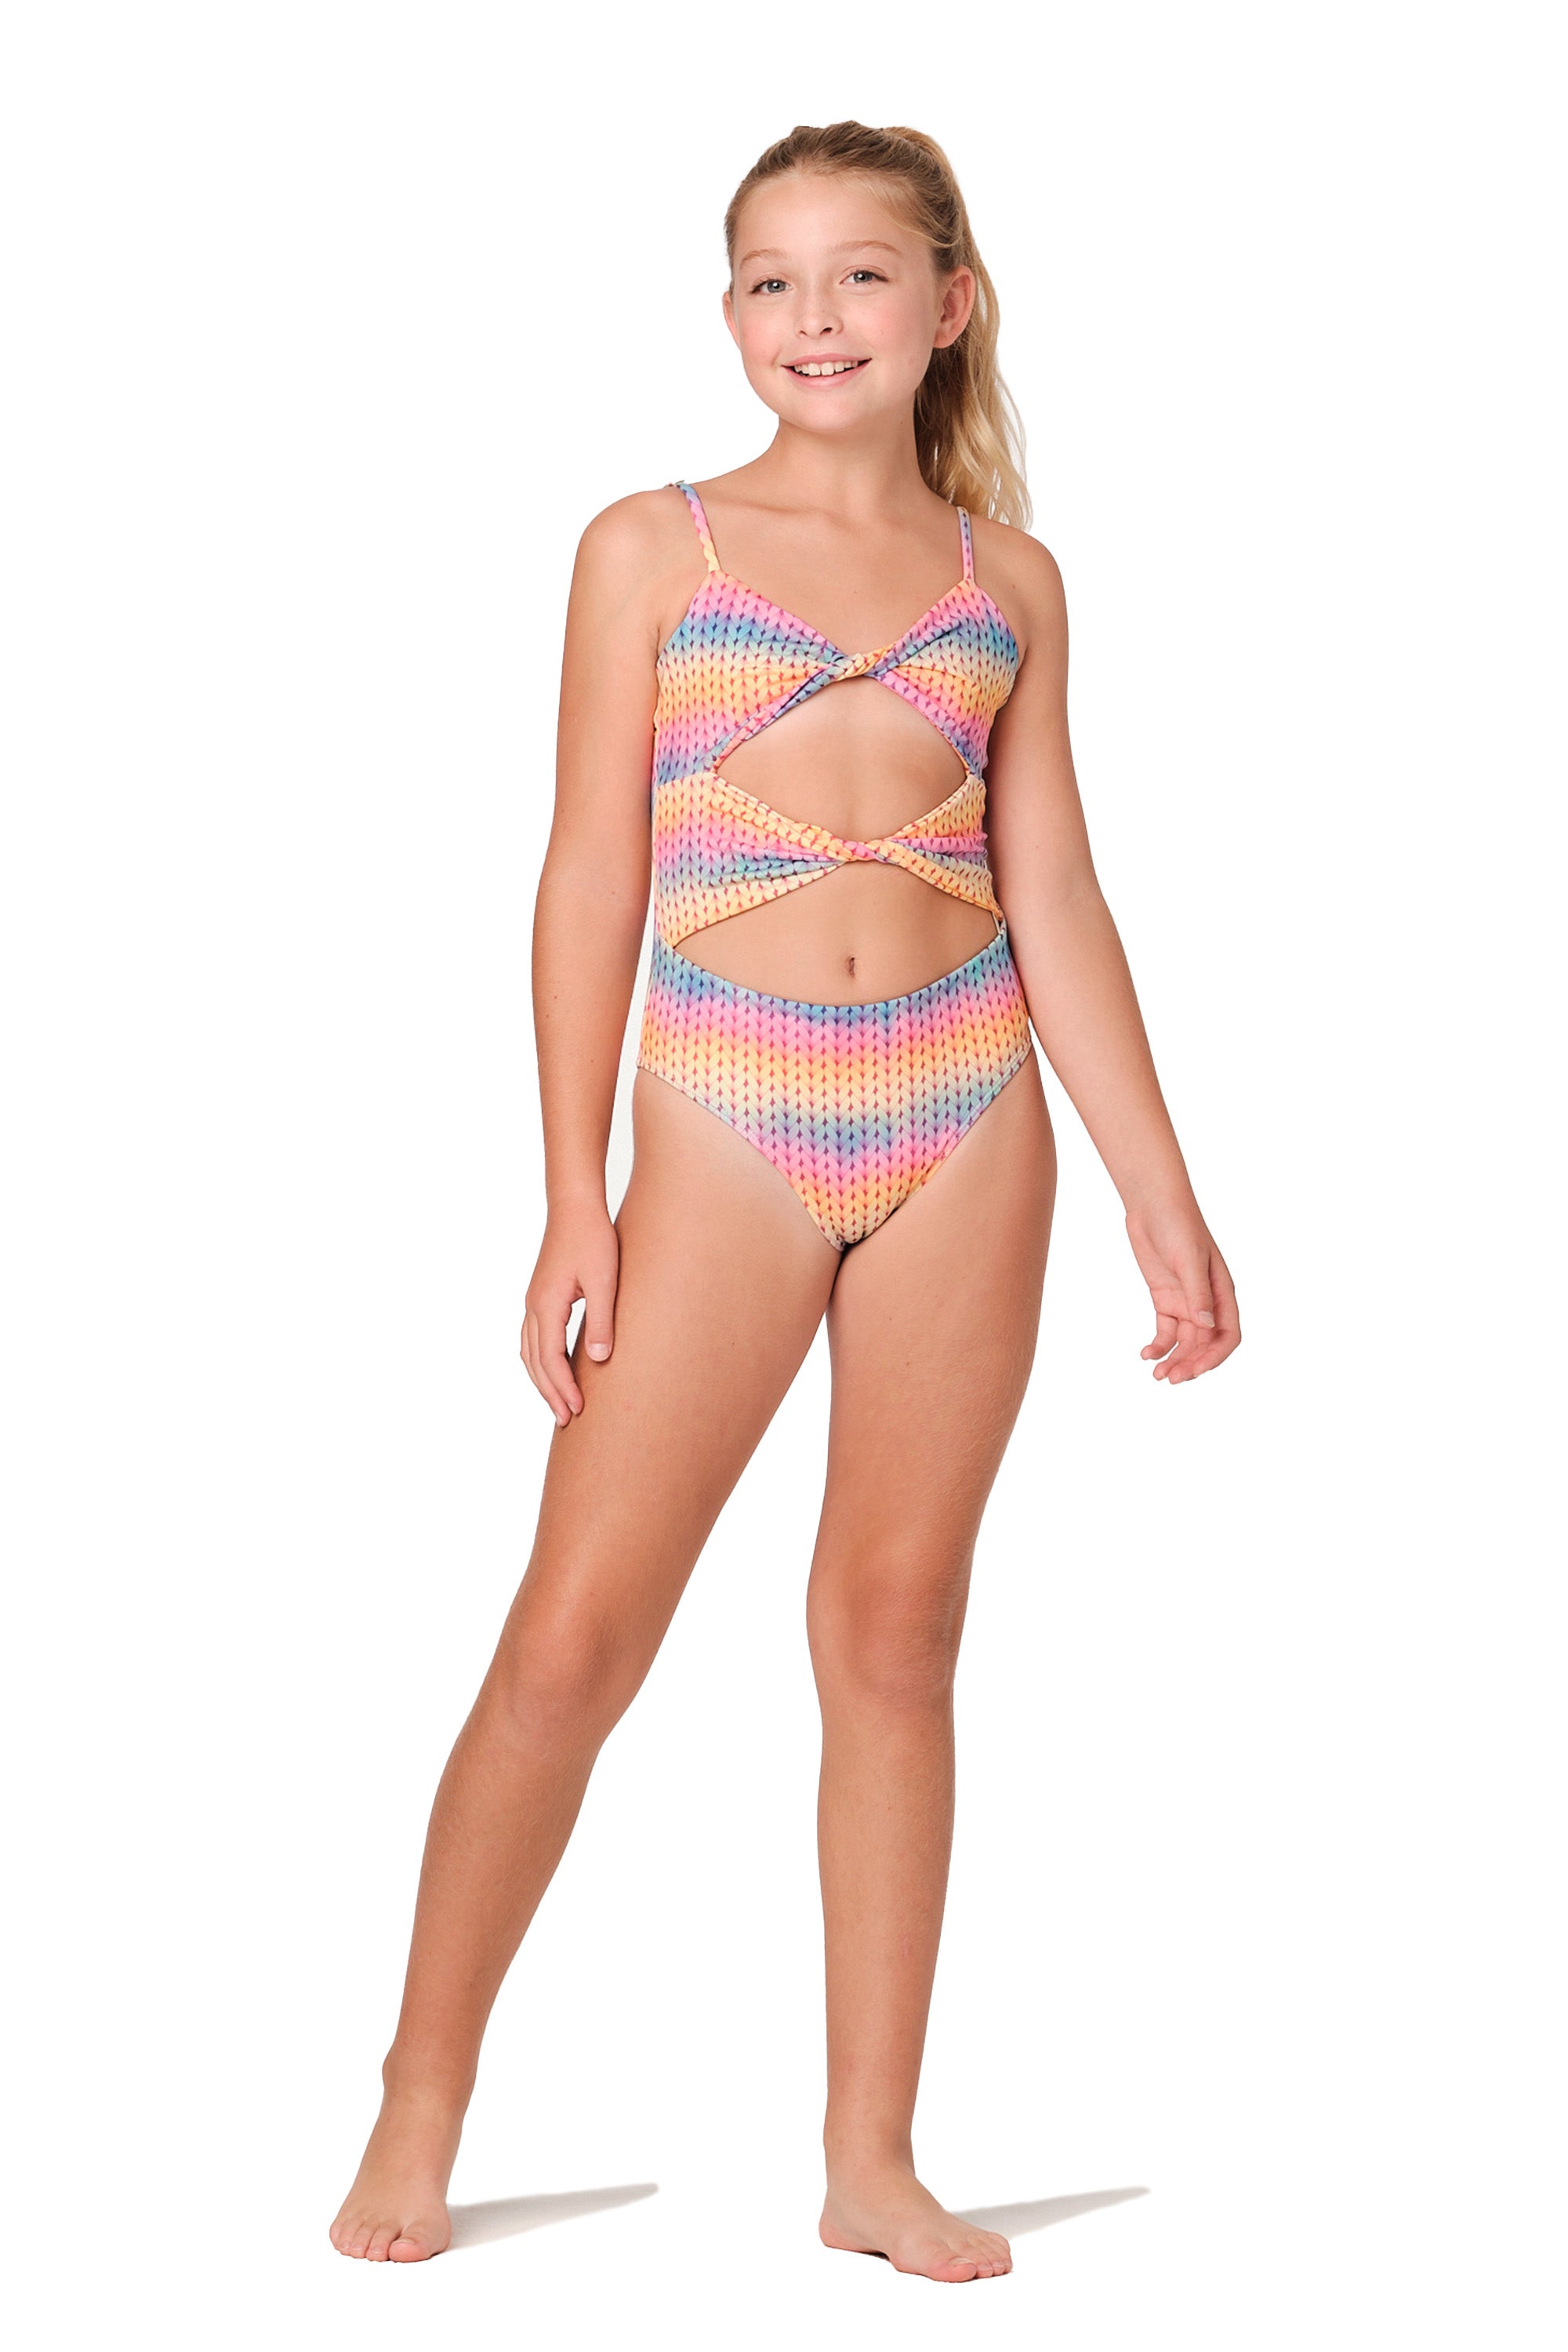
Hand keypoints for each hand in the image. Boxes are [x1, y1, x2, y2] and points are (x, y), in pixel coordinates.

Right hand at [520, 1200, 619, 1425]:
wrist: (574, 1206)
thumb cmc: (593, 1238)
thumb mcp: (603, 1280)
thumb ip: (601, 1320)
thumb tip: (598, 1360)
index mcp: (546, 1306)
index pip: (551, 1360)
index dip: (563, 1388)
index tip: (578, 1410)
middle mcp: (533, 1306)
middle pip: (535, 1362)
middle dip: (549, 1393)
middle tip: (566, 1420)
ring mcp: (533, 1301)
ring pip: (529, 1352)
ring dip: (542, 1380)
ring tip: (557, 1403)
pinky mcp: (540, 1295)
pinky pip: (531, 1338)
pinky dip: (538, 1360)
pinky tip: (550, 1368)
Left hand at [1125, 1202, 1240, 1384]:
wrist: (1153, 1204)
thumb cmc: (1178, 1224)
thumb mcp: (1189, 1259)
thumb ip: (1197, 1294)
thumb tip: (1206, 1325)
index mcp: (1222, 1293)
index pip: (1227, 1335)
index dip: (1215, 1357)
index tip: (1194, 1370)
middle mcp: (1207, 1301)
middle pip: (1204, 1344)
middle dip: (1190, 1364)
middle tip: (1169, 1379)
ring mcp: (1185, 1301)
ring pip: (1184, 1341)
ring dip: (1174, 1359)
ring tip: (1157, 1375)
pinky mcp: (1165, 1298)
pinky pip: (1165, 1330)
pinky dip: (1158, 1345)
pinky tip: (1146, 1354)